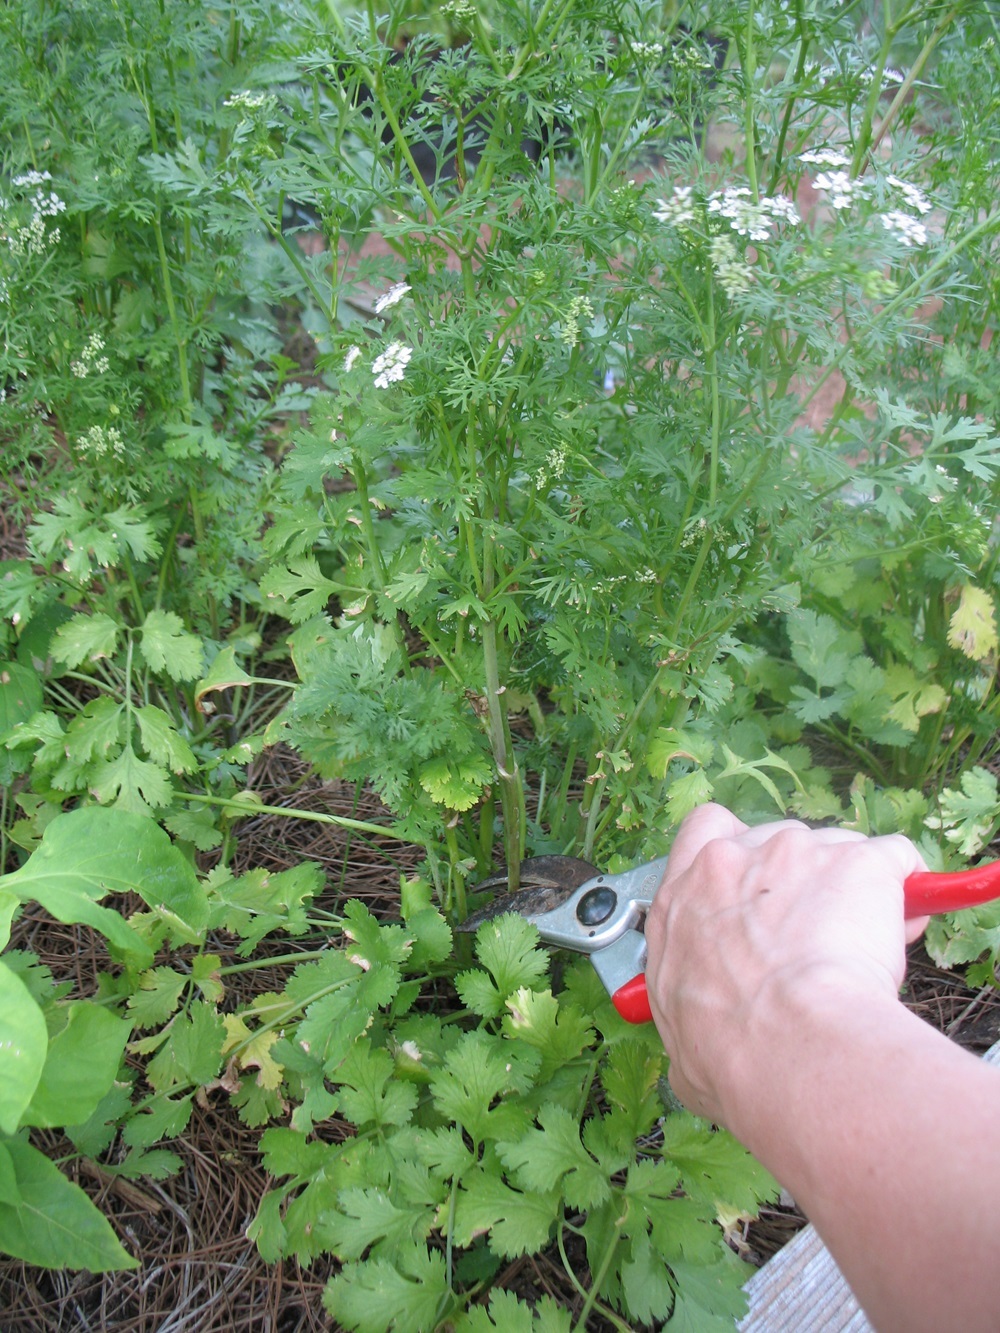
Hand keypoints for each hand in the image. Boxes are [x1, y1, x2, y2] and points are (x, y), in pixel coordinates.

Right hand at [644, 803, 927, 1126]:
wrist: (791, 1048)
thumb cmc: (733, 1056)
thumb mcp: (678, 1035)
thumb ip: (689, 1008)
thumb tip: (703, 1040)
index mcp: (683, 899)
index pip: (706, 831)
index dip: (741, 850)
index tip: (762, 881)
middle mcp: (732, 862)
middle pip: (777, 840)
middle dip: (803, 875)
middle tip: (822, 925)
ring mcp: (795, 853)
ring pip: (837, 849)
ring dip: (852, 887)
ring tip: (868, 944)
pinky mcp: (857, 861)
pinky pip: (894, 857)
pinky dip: (907, 883)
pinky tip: (906, 921)